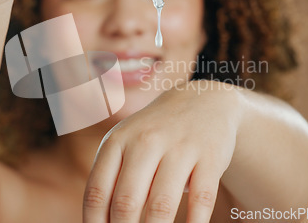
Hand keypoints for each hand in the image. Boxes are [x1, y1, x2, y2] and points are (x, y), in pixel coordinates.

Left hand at [83, 81, 242, 222]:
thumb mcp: (124, 143)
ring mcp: (179, 147)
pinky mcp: (209, 156)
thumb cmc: (153, 134)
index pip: (97, 192)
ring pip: (161, 205)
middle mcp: (145, 141)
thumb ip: (109, 178)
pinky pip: (201, 199)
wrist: (201, 101)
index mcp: (117, 141)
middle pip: (126, 202)